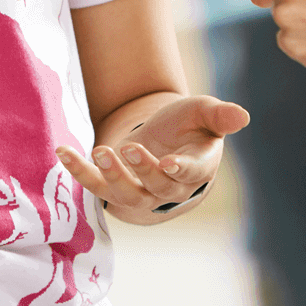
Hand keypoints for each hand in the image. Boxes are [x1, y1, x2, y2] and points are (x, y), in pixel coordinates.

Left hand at [54, 95, 247, 222]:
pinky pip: (94, 185)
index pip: (190, 174)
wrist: (163, 140)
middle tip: (129, 147)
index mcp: (196, 169)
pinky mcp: (112, 188)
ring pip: (127, 194)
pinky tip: (63, 151)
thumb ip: (219, 114)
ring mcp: (140, 192)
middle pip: (157, 186)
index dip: (179, 170)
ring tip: (100, 151)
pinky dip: (78, 170)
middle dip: (143, 169)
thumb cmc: (188, 126)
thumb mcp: (202, 112)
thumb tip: (243, 115)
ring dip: (111, 175)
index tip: (168, 162)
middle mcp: (169, 188)